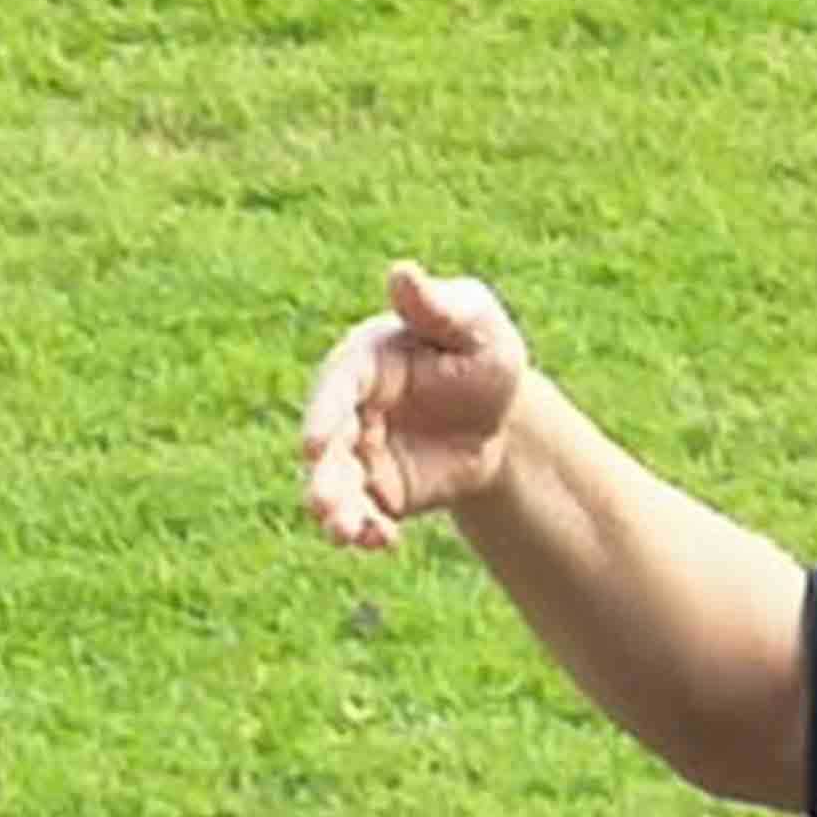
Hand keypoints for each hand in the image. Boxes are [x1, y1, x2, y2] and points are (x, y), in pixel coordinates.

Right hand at [297, 261, 531, 549]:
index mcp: (366, 360)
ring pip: (339, 484)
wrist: (502, 415)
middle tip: (323, 505)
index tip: (314, 445)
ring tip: (346, 534)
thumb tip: (403, 272)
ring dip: (337, 510)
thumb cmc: (484, 352)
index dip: (322, 413)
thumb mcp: (476, 325)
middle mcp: (352, 408)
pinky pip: (366, 514)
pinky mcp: (378, 489)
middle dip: (323, 475)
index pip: (336, 385)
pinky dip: (369, 531)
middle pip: (328, 442)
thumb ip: (437, 306)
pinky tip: (382, 543)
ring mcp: (360, 452)